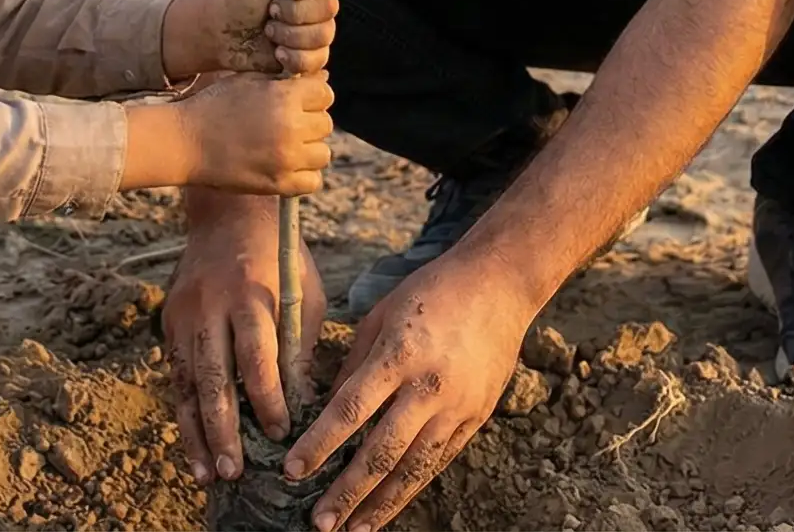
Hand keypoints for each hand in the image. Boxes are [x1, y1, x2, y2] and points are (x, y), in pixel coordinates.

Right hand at [164, 197, 327, 480]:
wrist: (226, 213)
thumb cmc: (279, 258)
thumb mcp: (302, 291)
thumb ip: (299, 345)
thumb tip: (305, 406)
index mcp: (248, 293)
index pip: (255, 353)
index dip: (266, 396)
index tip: (280, 432)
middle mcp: (209, 306)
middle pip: (213, 376)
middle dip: (223, 427)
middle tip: (235, 470)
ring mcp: (183, 315)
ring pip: (186, 383)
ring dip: (197, 433)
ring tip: (209, 474)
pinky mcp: (169, 323)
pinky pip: (177, 376)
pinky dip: (186, 413)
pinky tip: (195, 447)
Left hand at [165, 0, 341, 76]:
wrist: (220, 34)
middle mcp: (316, 0)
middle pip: (330, 6)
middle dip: (295, 12)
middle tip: (270, 11)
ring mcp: (315, 29)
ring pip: (324, 35)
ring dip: (290, 35)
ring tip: (268, 31)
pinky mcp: (310, 56)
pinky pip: (318, 59)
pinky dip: (294, 57)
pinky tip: (276, 52)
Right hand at [177, 71, 333, 196]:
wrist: (185, 142)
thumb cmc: (214, 106)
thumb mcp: (247, 81)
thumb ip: (285, 81)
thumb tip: (323, 80)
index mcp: (284, 97)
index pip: (325, 94)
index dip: (312, 96)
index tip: (298, 101)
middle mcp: (290, 127)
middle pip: (325, 124)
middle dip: (309, 122)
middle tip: (286, 125)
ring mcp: (286, 158)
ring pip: (322, 153)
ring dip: (308, 149)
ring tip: (285, 146)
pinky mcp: (279, 184)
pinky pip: (313, 181)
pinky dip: (304, 175)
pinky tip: (285, 165)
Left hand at [287, 251, 538, 530]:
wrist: (500, 285)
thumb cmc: (432, 291)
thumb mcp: (381, 314)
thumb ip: (353, 362)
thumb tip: (328, 407)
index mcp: (398, 355)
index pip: (349, 410)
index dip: (318, 445)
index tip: (293, 471)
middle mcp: (427, 387)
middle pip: (381, 452)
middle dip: (347, 492)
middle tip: (319, 523)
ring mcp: (456, 407)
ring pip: (414, 468)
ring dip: (381, 505)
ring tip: (354, 530)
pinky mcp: (475, 418)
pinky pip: (439, 461)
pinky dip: (412, 486)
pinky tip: (391, 506)